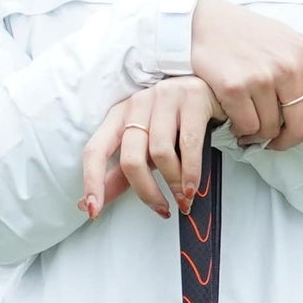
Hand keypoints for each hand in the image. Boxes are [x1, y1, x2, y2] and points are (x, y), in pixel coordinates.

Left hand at [83, 76, 218, 218]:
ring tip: (182, 198)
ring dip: (172, 183)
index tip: (92, 210)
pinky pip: (189, 144)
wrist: (211, 91)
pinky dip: (190, 172)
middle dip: (146, 191)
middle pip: (131, 157)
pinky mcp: (192, 99)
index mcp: (117, 116)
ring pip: (160, 152)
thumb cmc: (172, 124)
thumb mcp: (144, 148)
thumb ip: (120, 175)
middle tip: (161, 209)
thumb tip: (92, 204)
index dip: (92, 182)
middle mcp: (137, 104)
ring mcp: (164, 98)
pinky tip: (191, 188)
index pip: (94, 150)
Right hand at [188, 0, 302, 155]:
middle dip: (288, 140)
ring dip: (259, 134)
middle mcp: (288, 67)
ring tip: (248, 118)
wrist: (205, 22)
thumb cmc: (253, 32)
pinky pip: (246, 127)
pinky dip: (240, 130)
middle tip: (275, 139)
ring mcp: (261, 77)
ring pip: (270, 130)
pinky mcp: (234, 87)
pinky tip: (233, 117)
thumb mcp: (294, 37)